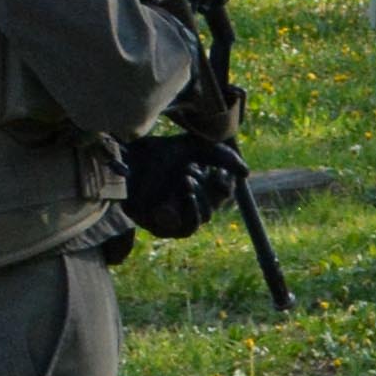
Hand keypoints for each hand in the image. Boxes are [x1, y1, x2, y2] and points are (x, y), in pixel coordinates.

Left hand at [120, 128, 242, 241]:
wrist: (128, 156)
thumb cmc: (159, 152)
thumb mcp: (196, 148)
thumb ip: (223, 157)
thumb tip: (246, 174)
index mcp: (200, 189)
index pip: (223, 194)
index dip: (225, 183)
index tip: (219, 170)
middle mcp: (189, 205)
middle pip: (214, 206)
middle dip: (206, 187)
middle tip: (189, 170)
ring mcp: (176, 218)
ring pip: (204, 217)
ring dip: (199, 198)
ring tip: (186, 179)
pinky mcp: (161, 227)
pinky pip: (187, 227)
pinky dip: (191, 210)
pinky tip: (187, 194)